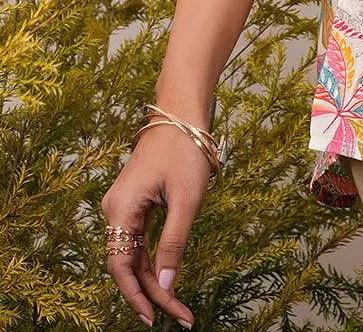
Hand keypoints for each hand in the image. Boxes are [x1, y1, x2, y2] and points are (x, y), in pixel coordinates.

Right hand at [101, 123, 208, 327]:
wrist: (181, 112)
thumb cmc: (185, 150)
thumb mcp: (186, 200)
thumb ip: (173, 243)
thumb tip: (164, 287)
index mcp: (121, 209)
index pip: (121, 266)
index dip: (136, 297)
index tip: (156, 319)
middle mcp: (115, 209)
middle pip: (127, 264)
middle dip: (152, 292)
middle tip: (180, 316)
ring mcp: (124, 205)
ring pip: (134, 254)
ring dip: (153, 279)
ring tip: (177, 305)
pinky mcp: (135, 202)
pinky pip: (139, 239)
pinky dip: (153, 259)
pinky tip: (166, 277)